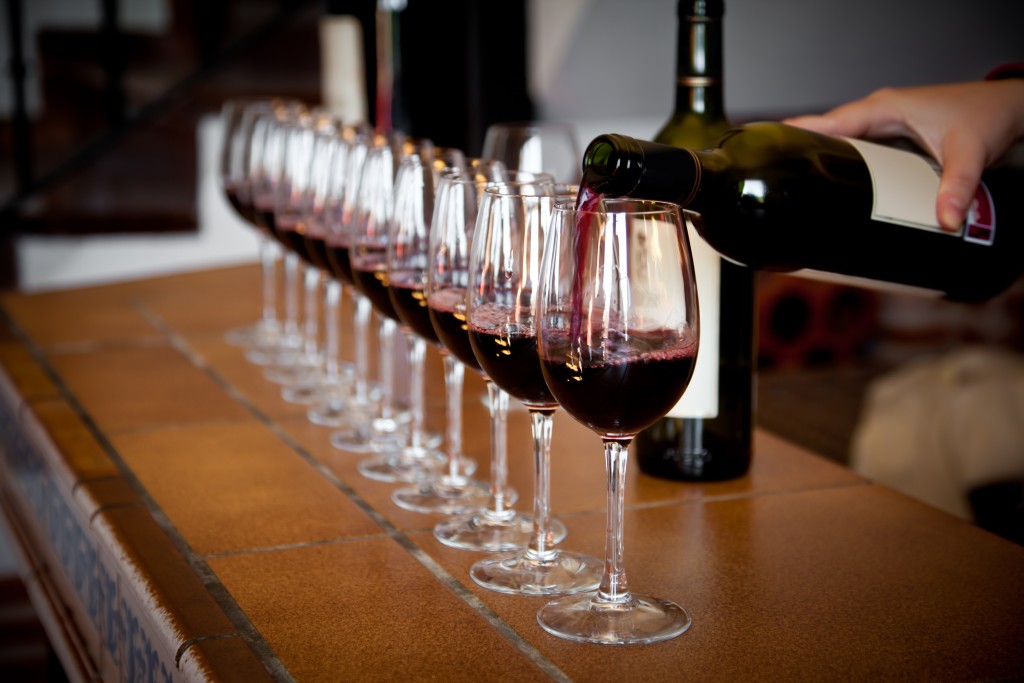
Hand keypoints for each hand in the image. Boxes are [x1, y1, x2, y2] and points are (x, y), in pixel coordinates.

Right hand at [785, 80, 1023, 230]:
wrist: (1013, 111)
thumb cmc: (989, 115)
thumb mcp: (970, 151)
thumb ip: (957, 186)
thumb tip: (945, 221)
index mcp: (884, 108)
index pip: (829, 123)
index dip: (797, 136)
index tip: (769, 150)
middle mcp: (879, 116)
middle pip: (827, 139)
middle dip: (803, 158)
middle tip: (779, 186)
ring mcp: (885, 130)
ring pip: (843, 151)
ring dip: (824, 169)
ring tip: (797, 196)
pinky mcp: (893, 145)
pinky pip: (860, 160)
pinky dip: (846, 176)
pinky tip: (834, 196)